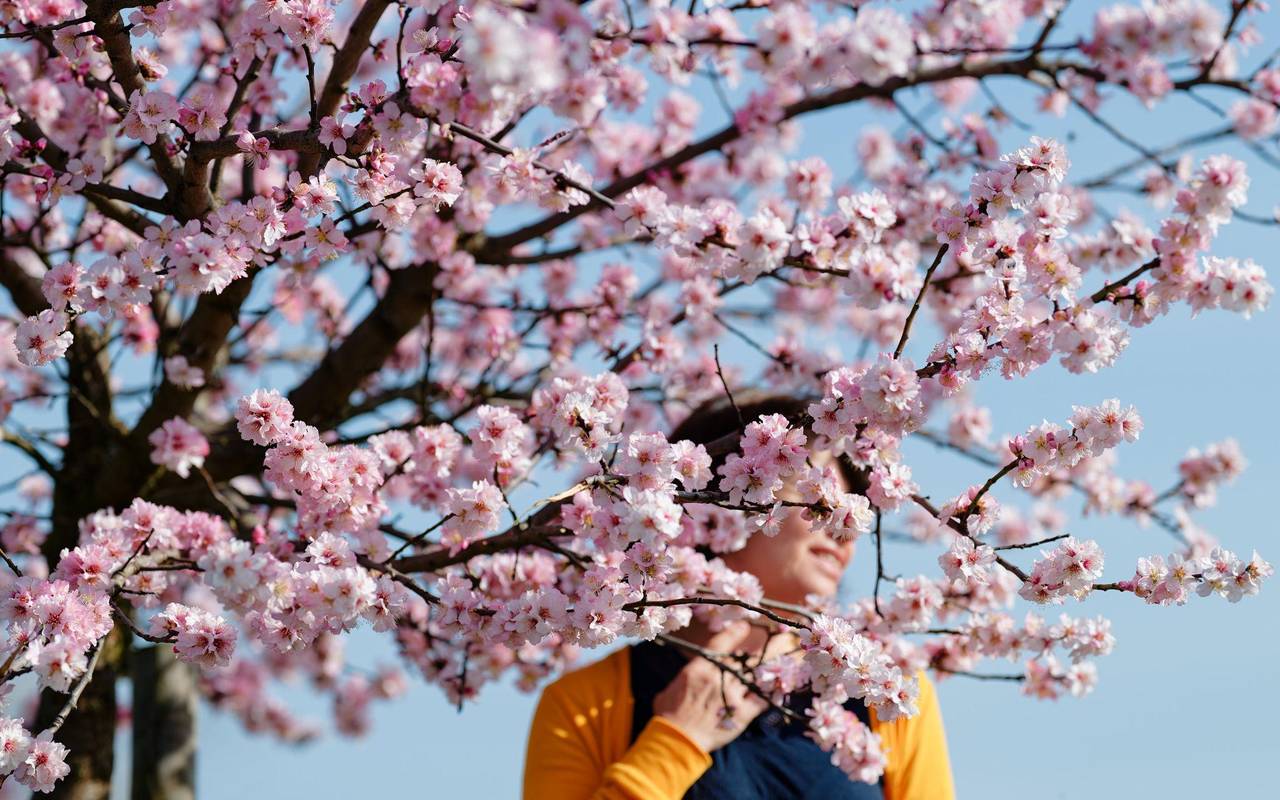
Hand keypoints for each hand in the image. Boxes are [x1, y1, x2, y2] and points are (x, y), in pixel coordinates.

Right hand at [652, 623, 768, 752]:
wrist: (677, 739)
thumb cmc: (669, 714)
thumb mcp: (672, 687)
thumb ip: (688, 677)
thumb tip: (693, 673)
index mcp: (700, 668)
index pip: (721, 644)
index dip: (735, 633)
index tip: (745, 626)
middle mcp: (719, 678)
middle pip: (745, 659)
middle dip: (763, 649)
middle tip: (781, 639)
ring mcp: (732, 695)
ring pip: (757, 676)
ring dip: (772, 667)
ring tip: (788, 657)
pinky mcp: (741, 714)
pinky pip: (761, 700)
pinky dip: (771, 694)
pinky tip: (780, 688)